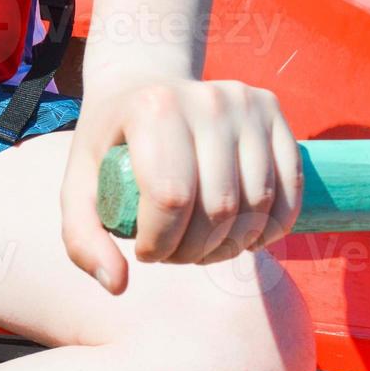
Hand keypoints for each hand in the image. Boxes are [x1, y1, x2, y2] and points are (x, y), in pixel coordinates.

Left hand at [60, 79, 302, 293]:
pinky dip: (272, 229)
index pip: (170, 198)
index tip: (146, 252)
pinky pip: (289, 189)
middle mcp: (206, 99)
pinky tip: (245, 238)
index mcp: (153, 109)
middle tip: (175, 255)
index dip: (161, 243)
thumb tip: (117, 285)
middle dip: (195, 251)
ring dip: (232, 245)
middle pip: (218, 207)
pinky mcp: (272, 110)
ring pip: (257, 204)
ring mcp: (245, 103)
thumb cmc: (111, 144)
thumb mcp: (80, 185)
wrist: (145, 85)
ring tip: (203, 247)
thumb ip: (82, 238)